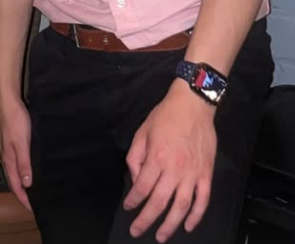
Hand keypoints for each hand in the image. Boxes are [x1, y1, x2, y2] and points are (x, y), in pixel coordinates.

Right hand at [0, 97, 32, 209]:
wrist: (7, 100)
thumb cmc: (15, 120)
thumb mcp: (22, 143)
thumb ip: (24, 164)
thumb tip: (27, 184)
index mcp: (8, 159)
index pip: (15, 185)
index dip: (23, 198)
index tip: (32, 209)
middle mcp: (5, 155)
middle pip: (12, 179)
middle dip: (21, 192)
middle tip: (32, 202)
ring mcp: (6, 147)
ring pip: (13, 169)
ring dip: (20, 180)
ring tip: (31, 188)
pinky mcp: (9, 139)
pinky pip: (15, 160)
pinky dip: (20, 168)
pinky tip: (27, 166)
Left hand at [123, 81, 215, 241]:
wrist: (193, 105)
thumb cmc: (165, 116)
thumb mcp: (142, 132)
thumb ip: (135, 157)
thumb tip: (137, 179)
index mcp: (156, 158)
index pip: (142, 187)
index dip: (133, 201)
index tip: (128, 208)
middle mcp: (174, 170)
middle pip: (159, 202)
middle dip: (146, 220)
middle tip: (137, 232)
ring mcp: (192, 174)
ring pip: (181, 207)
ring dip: (170, 225)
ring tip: (161, 236)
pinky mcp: (206, 174)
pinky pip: (203, 200)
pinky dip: (196, 216)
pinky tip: (188, 225)